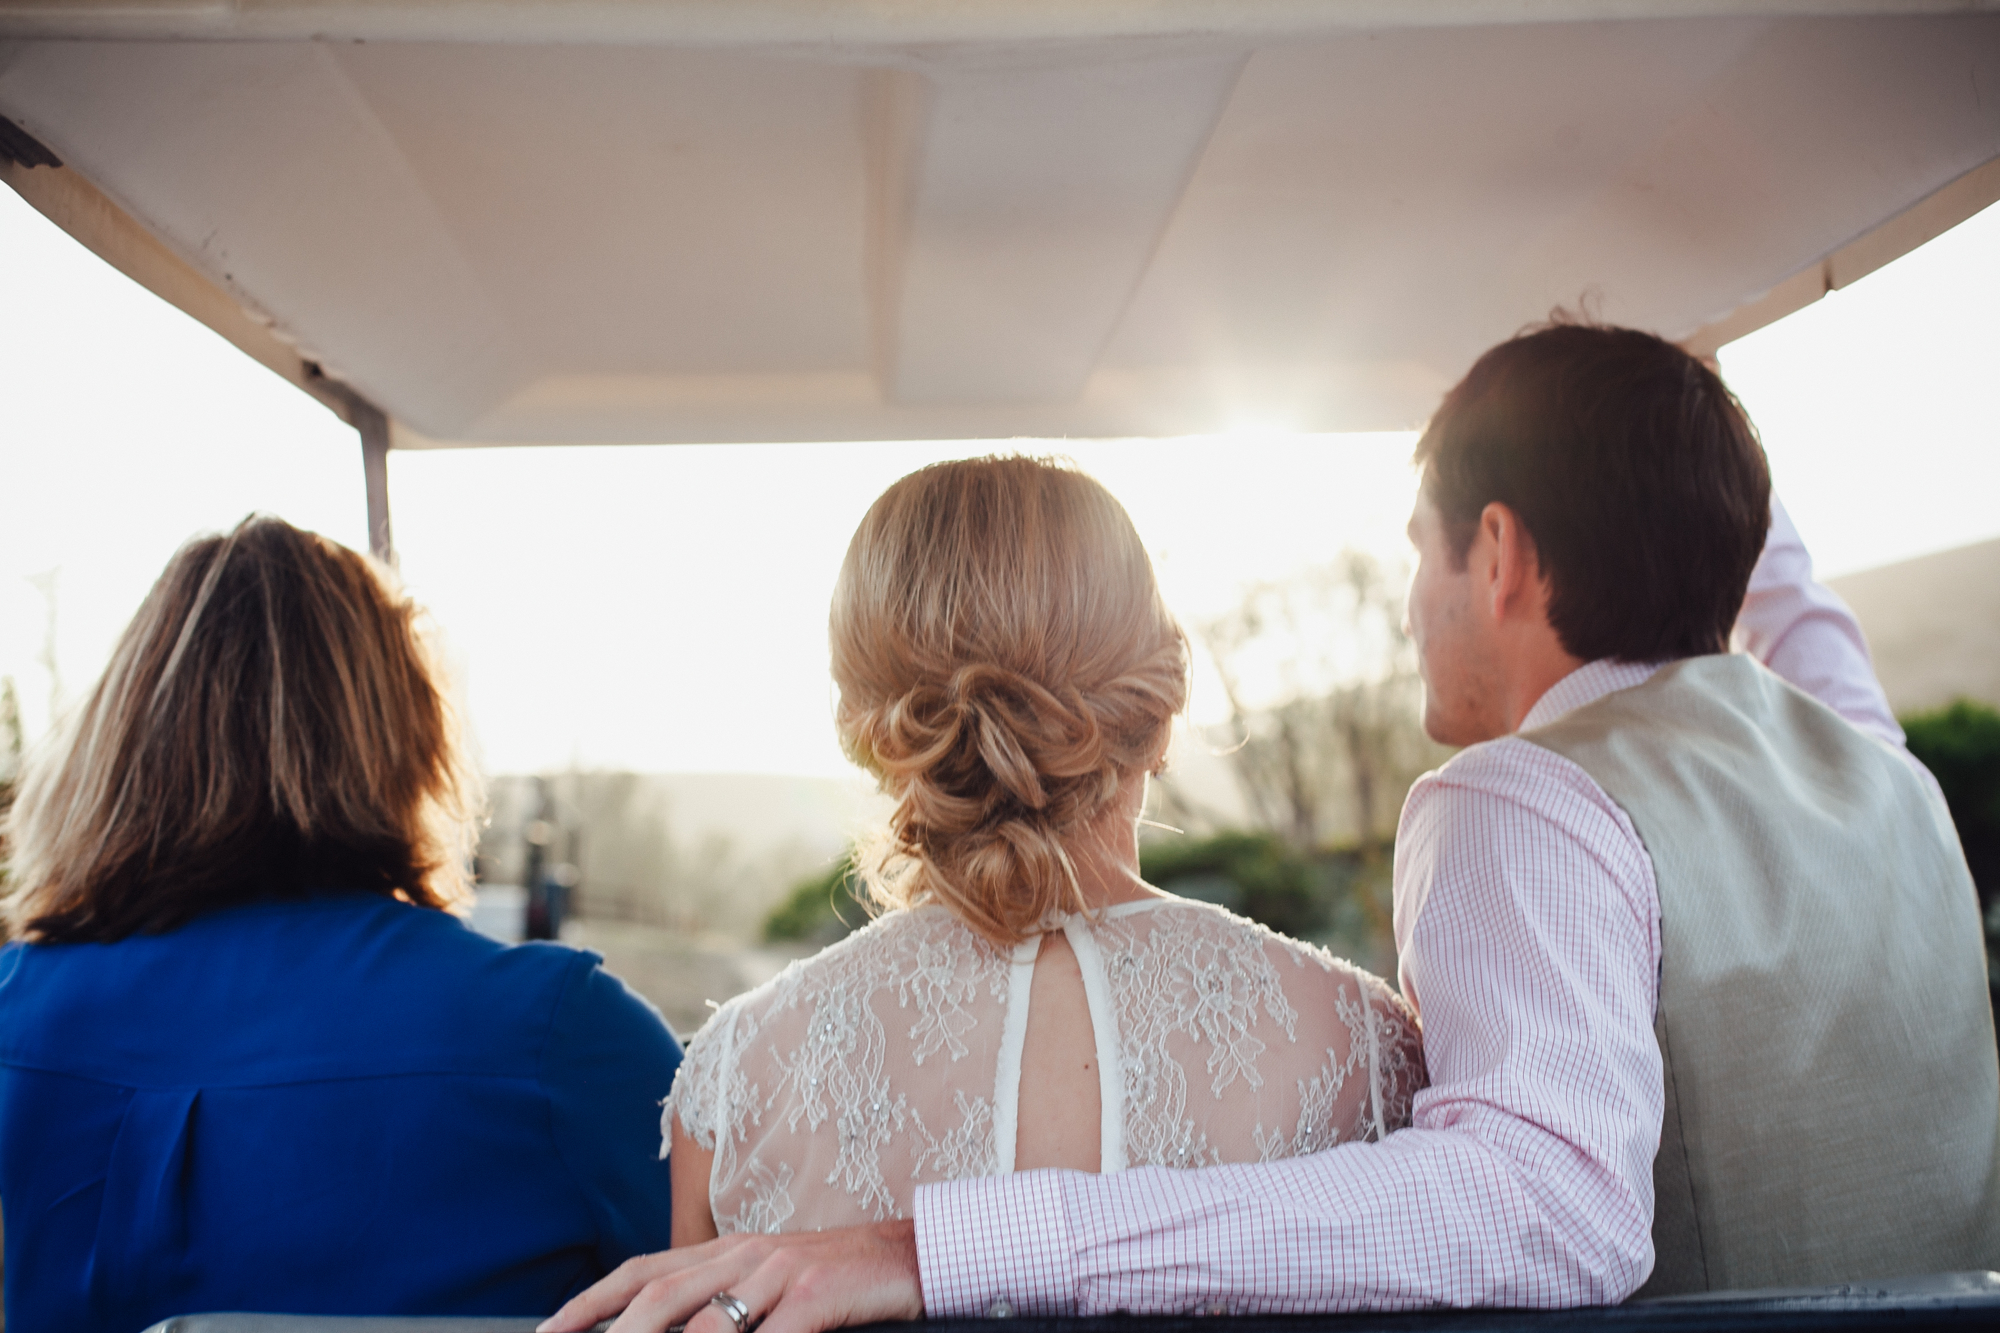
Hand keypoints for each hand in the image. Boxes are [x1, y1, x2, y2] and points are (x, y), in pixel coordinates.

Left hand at [539, 1220, 923, 1332]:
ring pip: (705, 1324)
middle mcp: (745, 1254)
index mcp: (729, 1249)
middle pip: (659, 1295)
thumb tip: (676, 1328)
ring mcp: (781, 1273)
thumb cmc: (840, 1278)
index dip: (591, 1301)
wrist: (915, 1255)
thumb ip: (724, 1300)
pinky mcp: (816, 1296)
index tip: (551, 1332)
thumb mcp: (773, 1280)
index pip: (643, 1270)